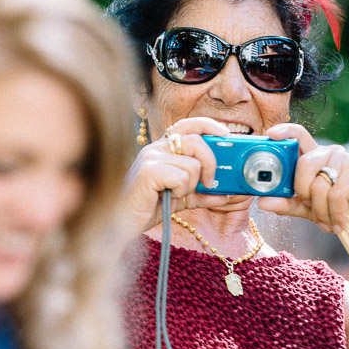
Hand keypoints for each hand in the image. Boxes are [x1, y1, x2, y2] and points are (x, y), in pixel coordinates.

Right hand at [120, 116, 234, 234]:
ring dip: (191, 185)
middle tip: (210, 183)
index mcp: (162, 148)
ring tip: (175, 194)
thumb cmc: (146, 208)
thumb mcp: (180, 198)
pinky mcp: (148, 171)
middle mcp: (155, 148)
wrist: (123, 223)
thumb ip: (200, 193)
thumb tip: (224, 194)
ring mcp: (151, 158)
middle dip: (211, 163)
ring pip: (192, 165)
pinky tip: (167, 197)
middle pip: (196, 141)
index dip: (209, 125)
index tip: (226, 135)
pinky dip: (180, 191)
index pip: (188, 125)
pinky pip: (182, 177)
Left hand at [254, 123, 348, 233]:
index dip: (285, 131)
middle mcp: (328, 153)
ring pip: (319, 184)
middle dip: (301, 191)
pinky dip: (334, 214)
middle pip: (304, 163)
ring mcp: (345, 159)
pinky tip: (339, 223)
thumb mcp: (306, 207)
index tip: (269, 134)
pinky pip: (336, 195)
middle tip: (309, 207)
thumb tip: (262, 202)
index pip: (298, 135)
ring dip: (320, 210)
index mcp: (313, 157)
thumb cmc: (336, 209)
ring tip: (327, 222)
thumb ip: (285, 203)